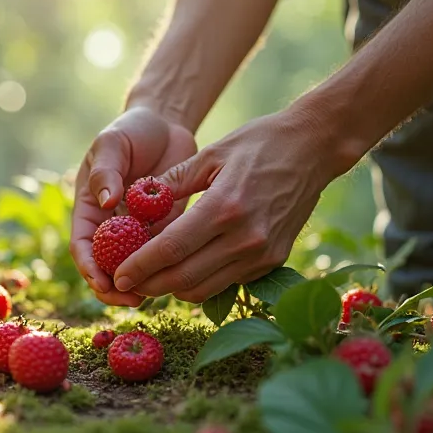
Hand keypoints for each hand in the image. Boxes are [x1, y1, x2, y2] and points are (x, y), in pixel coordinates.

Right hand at [69, 107, 196, 305]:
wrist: (165, 124)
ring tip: (159, 292)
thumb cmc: (130, 131)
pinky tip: (183, 271)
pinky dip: (170, 265)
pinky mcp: (167, 229)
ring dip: (146, 283)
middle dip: (117, 288)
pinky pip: (166, 253)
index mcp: (90, 210)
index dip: (90, 269)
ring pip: (138, 267)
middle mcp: (112, 226)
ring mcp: (139, 231)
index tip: (103, 283)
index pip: (83, 248)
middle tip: (134, 299)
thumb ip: (106, 171)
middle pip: (108, 267)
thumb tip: (106, 202)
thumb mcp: (112, 144)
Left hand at [112, 108, 338, 302]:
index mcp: (224, 207)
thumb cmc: (259, 143)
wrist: (314, 148)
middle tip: (127, 282)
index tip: (118, 274)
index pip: (171, 249)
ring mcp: (262, 254)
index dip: (140, 266)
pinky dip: (201, 281)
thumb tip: (135, 202)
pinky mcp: (273, 261)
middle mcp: (245, 238)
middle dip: (150, 285)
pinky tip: (186, 267)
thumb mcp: (210, 154)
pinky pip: (227, 282)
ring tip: (151, 277)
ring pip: (204, 289)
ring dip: (173, 288)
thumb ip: (172, 182)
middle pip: (184, 278)